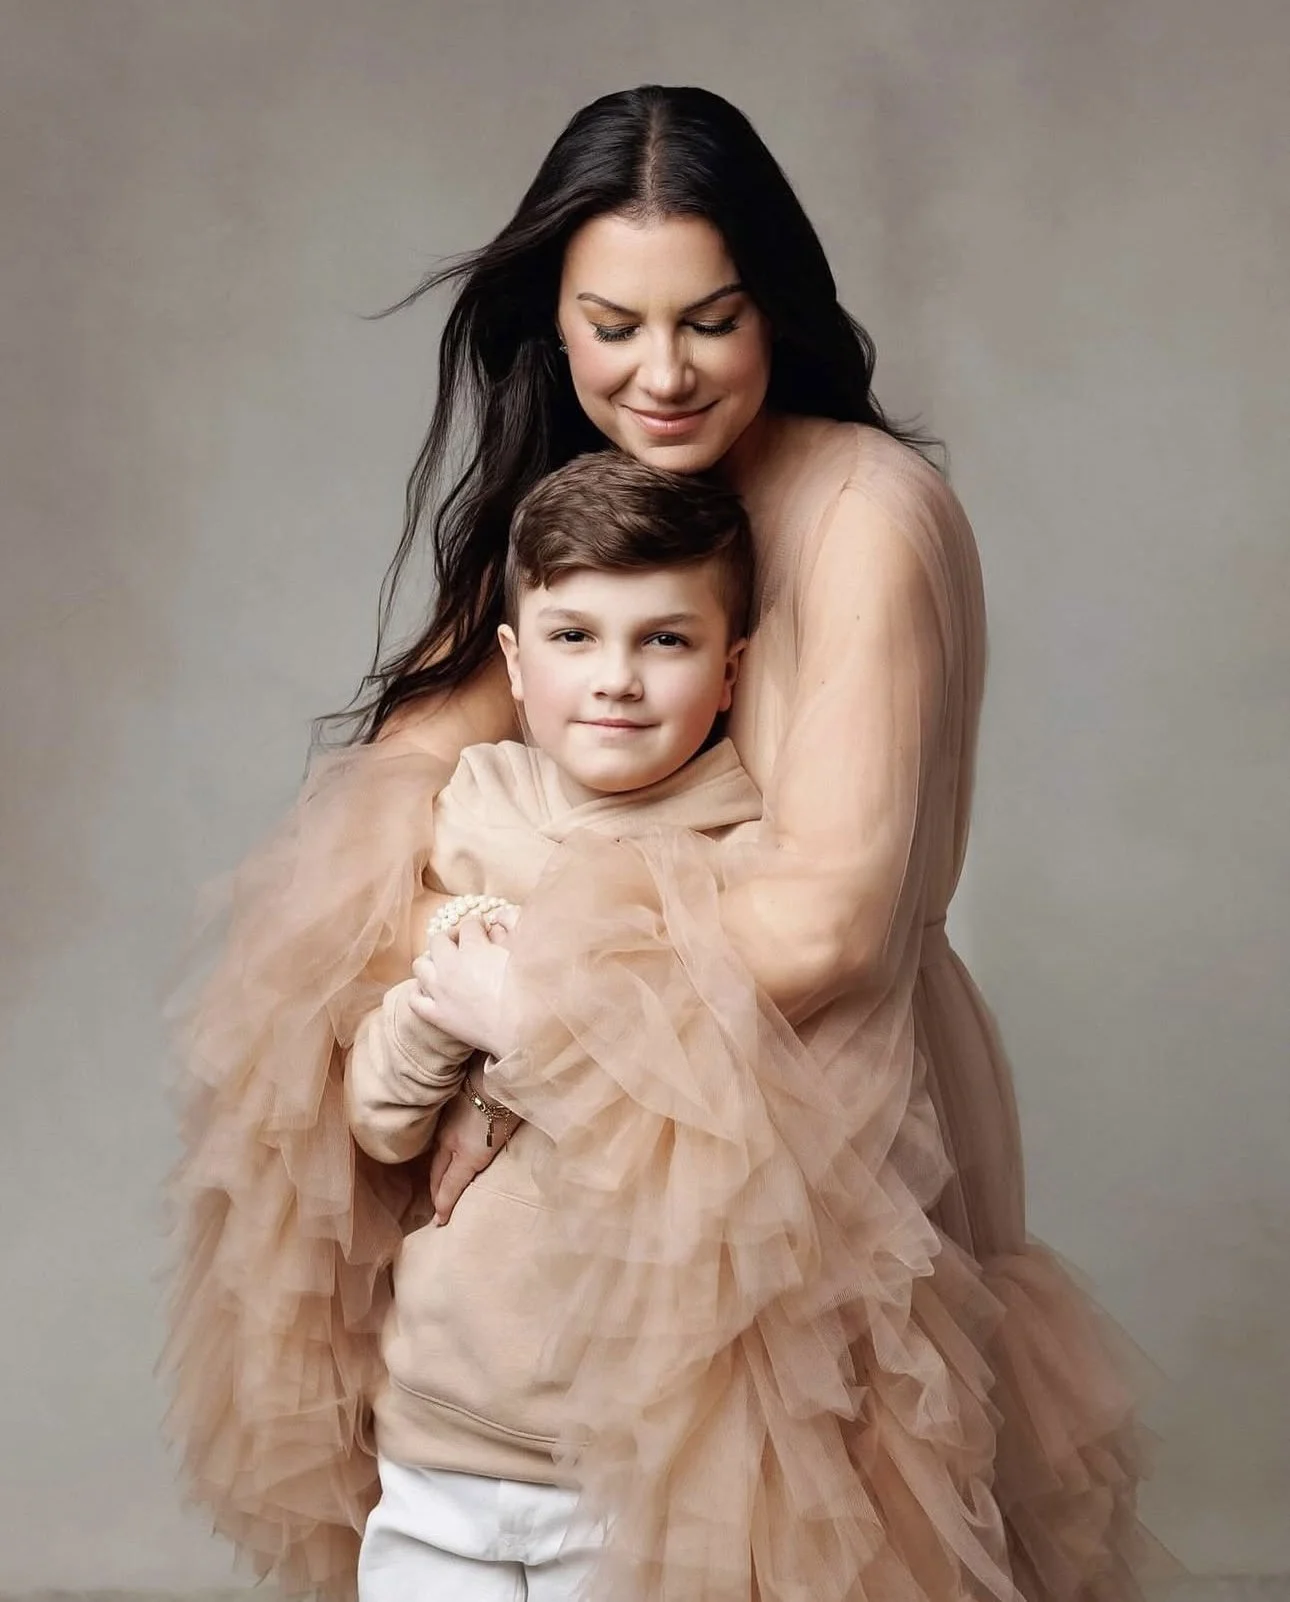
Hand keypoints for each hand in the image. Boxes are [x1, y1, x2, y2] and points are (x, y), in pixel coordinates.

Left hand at [408, 912, 517, 1059]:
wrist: (524, 1030)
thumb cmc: (530, 989)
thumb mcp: (524, 949)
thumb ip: (513, 925)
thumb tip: (499, 916)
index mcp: (474, 947)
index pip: (470, 924)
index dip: (479, 925)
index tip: (485, 930)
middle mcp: (450, 966)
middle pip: (438, 939)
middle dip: (451, 937)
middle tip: (464, 944)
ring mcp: (440, 991)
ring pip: (420, 965)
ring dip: (431, 961)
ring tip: (444, 965)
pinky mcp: (437, 1015)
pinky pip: (415, 999)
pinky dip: (420, 991)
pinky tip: (431, 990)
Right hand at [427, 1080, 513, 1224]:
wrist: (496, 1071)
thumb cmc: (511, 1105)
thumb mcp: (507, 1138)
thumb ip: (492, 1157)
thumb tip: (487, 1166)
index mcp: (468, 1154)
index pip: (449, 1186)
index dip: (443, 1205)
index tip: (439, 1221)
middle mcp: (451, 1142)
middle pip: (438, 1173)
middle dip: (436, 1192)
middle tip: (436, 1207)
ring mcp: (446, 1125)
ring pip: (436, 1155)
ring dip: (436, 1172)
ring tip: (438, 1183)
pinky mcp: (446, 1109)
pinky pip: (438, 1137)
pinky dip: (439, 1151)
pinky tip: (443, 1151)